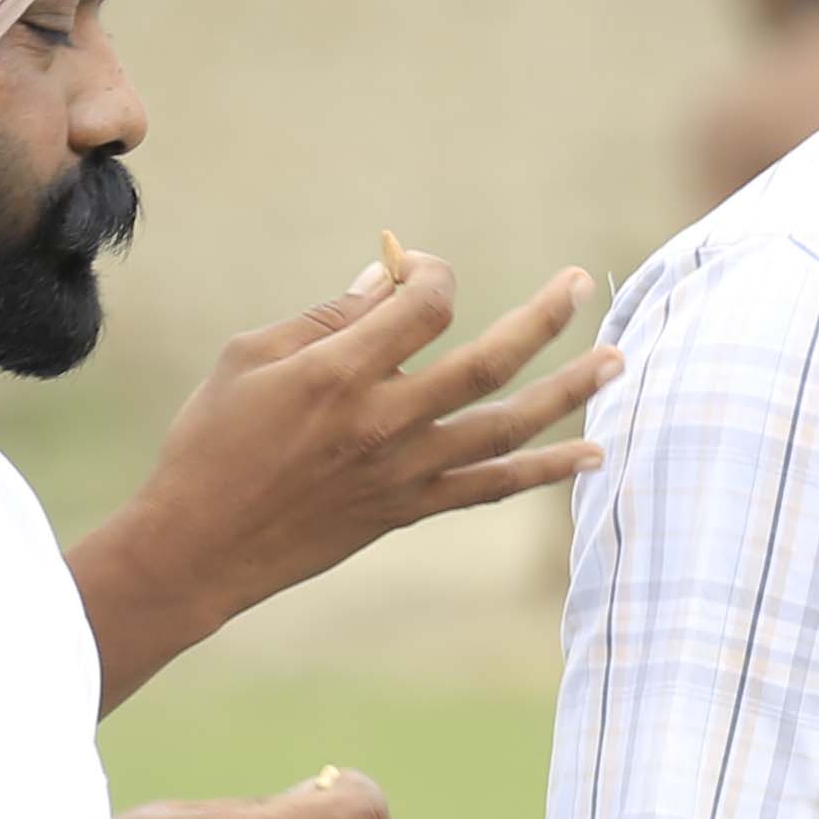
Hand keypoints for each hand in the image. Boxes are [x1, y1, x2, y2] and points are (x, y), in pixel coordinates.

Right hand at [69, 240, 616, 707]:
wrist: (200, 547)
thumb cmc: (210, 441)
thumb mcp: (250, 358)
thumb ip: (327, 318)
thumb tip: (385, 279)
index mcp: (339, 372)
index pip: (423, 306)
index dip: (432, 273)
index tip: (416, 270)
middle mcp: (383, 422)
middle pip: (487, 361)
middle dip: (543, 318)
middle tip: (584, 283)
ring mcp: (403, 472)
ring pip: (506, 427)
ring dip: (569, 393)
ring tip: (618, 361)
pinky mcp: (409, 510)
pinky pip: (491, 487)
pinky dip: (546, 471)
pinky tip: (594, 454)